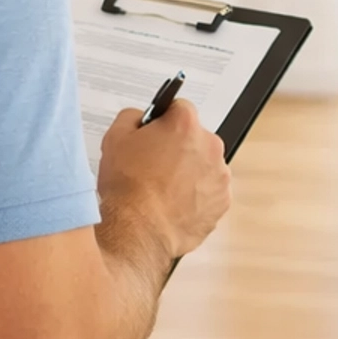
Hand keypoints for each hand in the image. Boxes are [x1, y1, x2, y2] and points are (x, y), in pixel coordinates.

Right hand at [96, 100, 230, 263]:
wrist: (138, 230)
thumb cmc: (128, 186)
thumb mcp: (115, 138)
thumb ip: (131, 117)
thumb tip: (141, 118)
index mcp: (185, 124)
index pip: (178, 109)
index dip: (162, 122)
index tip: (155, 134)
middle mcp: (210, 146)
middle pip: (194, 138)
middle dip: (178, 148)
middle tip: (153, 166)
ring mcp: (220, 175)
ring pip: (203, 166)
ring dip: (188, 173)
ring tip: (162, 190)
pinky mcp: (222, 202)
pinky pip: (209, 192)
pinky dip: (195, 196)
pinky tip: (173, 204)